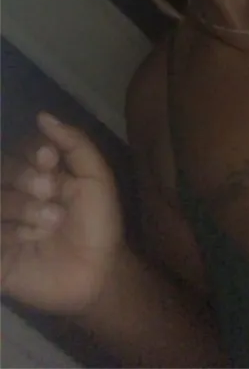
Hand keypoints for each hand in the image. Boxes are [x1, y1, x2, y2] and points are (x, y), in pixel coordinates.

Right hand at [1, 113, 123, 313]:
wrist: (100, 272)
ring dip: (22, 208)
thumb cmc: (99, 224)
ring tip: (50, 223)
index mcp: (38, 173)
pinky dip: (7, 234)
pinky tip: (27, 241)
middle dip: (25, 177)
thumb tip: (42, 116)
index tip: (49, 159)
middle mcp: (15, 194)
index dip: (31, 151)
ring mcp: (3, 224)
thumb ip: (75, 143)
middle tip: (50, 192)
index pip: (21, 148)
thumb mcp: (96, 178)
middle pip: (2, 170)